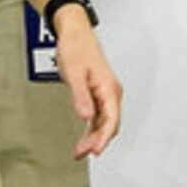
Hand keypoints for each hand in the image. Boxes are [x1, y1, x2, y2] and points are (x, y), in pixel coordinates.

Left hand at [49, 6, 123, 156]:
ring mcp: (105, 94)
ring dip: (93, 137)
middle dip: (97, 141)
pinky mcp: (98, 93)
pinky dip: (91, 128)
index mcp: (109, 89)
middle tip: (82, 153)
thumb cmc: (77, 49)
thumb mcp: (75, 74)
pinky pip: (99, 116)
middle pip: (109, 124)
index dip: (103, 138)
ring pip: (104, 122)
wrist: (75, 34)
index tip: (95, 151)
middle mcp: (111, 93)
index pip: (111, 120)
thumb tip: (85, 116)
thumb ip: (81, 96)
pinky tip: (84, 136)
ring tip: (80, 150)